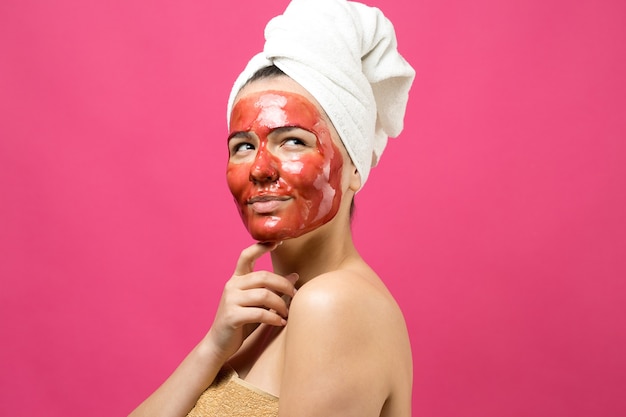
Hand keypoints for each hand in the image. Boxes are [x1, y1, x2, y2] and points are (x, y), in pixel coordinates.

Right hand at [203, 242, 297, 362]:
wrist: (219, 344)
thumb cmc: (242, 322)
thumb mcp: (258, 303)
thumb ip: (273, 289)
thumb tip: (294, 276)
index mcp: (237, 279)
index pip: (246, 256)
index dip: (261, 247)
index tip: (278, 241)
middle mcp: (232, 286)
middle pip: (263, 276)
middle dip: (283, 284)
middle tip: (295, 294)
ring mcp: (230, 300)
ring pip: (264, 295)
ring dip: (281, 304)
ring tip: (287, 313)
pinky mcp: (232, 316)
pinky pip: (260, 313)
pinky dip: (274, 318)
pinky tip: (281, 322)